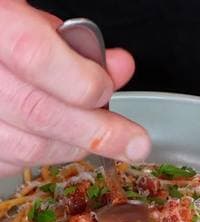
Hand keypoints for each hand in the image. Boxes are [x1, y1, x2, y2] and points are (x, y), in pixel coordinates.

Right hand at [0, 0, 149, 176]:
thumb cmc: (10, 36)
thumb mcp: (40, 26)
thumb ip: (78, 46)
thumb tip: (119, 69)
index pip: (35, 56)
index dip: (79, 80)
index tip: (107, 91)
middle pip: (37, 112)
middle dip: (96, 132)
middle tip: (134, 144)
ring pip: (28, 147)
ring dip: (75, 146)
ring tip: (97, 137)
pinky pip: (15, 163)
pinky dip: (49, 157)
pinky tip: (64, 142)